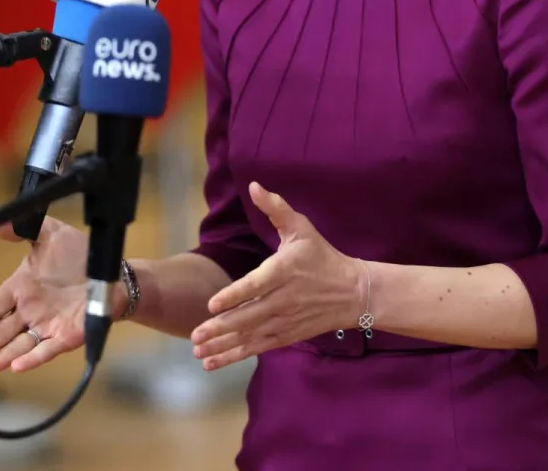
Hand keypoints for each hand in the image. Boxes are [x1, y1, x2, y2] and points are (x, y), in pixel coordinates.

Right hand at [0, 218, 91, 375]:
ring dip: (2, 357)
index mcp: (22, 288)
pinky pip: (48, 349)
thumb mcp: (52, 235)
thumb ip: (27, 228)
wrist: (112, 270)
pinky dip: (33, 358)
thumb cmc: (79, 254)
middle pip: (2, 332)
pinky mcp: (67, 335)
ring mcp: (48, 325)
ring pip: (20, 345)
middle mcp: (31, 310)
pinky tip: (17, 367)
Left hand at [189, 182, 361, 370]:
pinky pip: (257, 347)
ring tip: (199, 352)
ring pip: (250, 335)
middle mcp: (284, 299)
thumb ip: (276, 208)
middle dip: (220, 327)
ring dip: (223, 345)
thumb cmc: (322, 256)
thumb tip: (254, 186)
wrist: (352, 291)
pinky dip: (235, 355)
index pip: (256, 285)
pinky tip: (213, 362)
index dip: (234, 295)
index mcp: (285, 271)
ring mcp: (285, 320)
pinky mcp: (287, 335)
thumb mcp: (302, 228)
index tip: (212, 304)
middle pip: (249, 316)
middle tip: (195, 335)